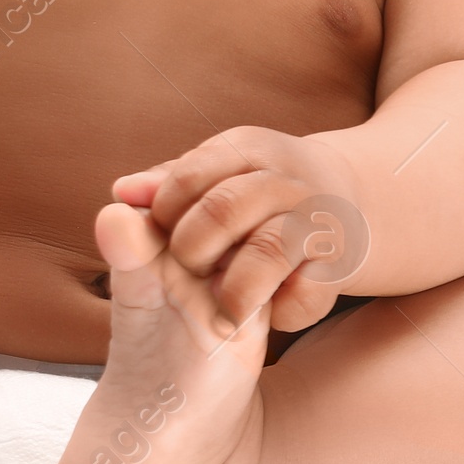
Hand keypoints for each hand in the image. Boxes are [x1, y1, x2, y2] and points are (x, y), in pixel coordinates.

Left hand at [111, 127, 368, 331]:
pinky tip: (265, 313)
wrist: (343, 203)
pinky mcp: (336, 266)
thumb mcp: (210, 180)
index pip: (187, 178)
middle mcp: (284, 179)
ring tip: (216, 314)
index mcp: (245, 150)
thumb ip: (164, 188)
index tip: (162, 236)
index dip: (163, 214)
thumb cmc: (250, 196)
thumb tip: (121, 193)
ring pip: (266, 251)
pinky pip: (305, 294)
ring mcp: (315, 220)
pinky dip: (281, 312)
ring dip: (233, 291)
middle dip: (192, 250)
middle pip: (222, 211)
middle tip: (188, 270)